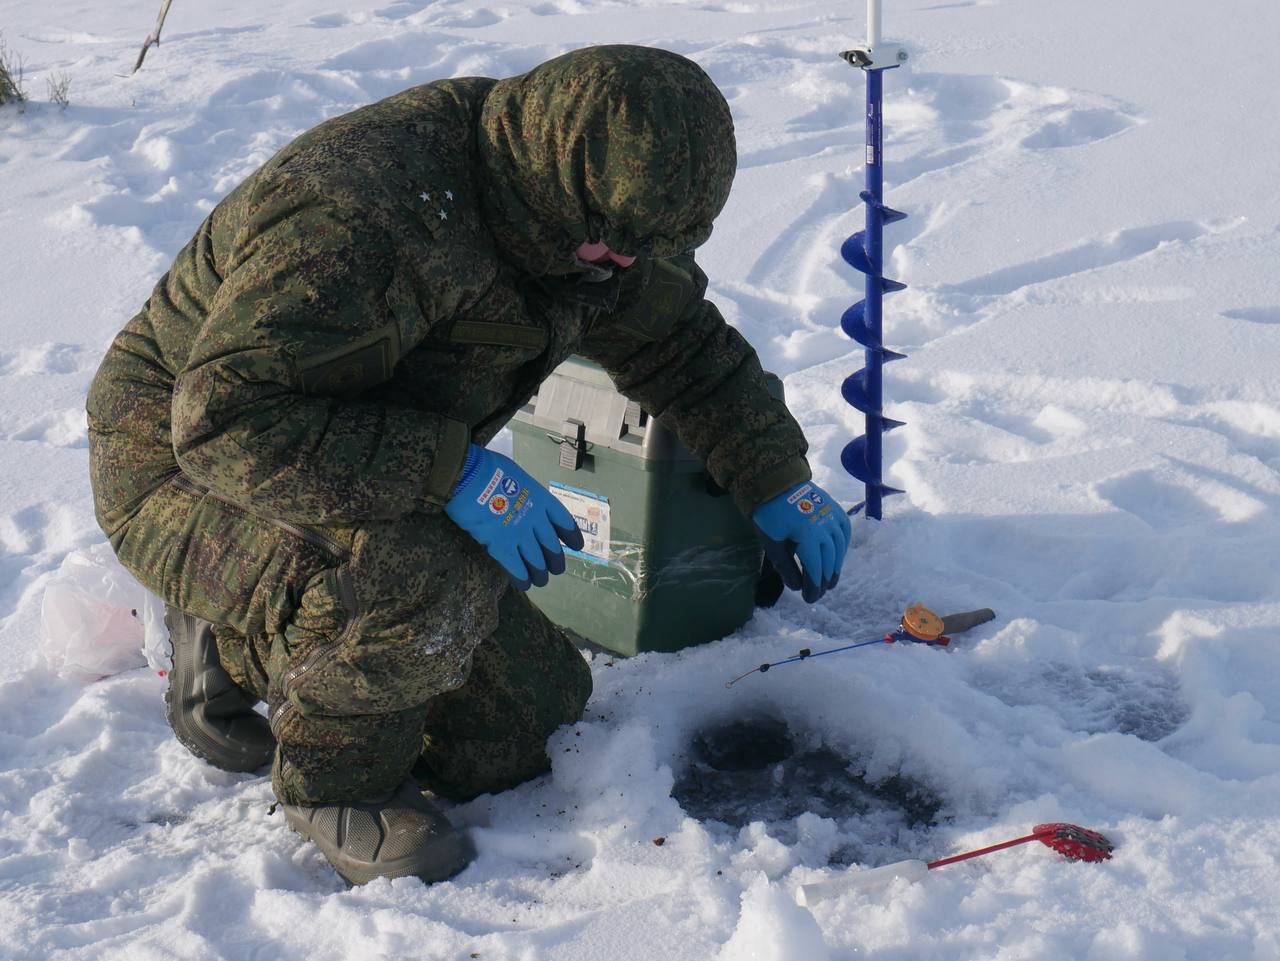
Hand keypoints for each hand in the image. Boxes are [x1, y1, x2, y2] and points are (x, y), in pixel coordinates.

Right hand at [445, 445, 583, 589]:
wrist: (468, 476)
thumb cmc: (487, 468)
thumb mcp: (516, 475)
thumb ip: (523, 491)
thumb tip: (519, 496)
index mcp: (541, 498)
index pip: (563, 520)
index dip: (571, 534)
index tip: (577, 545)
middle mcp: (535, 519)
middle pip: (551, 545)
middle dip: (555, 559)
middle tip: (556, 569)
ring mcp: (519, 534)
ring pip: (536, 560)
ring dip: (540, 573)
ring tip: (541, 581)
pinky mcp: (501, 546)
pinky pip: (515, 567)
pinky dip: (521, 577)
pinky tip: (524, 585)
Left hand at [752, 481, 850, 602]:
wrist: (777, 482)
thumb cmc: (770, 514)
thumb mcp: (773, 543)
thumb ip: (786, 566)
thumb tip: (798, 587)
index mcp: (808, 535)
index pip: (815, 569)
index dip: (813, 587)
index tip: (809, 600)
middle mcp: (826, 527)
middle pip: (829, 561)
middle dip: (824, 581)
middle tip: (818, 594)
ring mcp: (833, 517)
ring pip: (839, 549)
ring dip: (835, 567)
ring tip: (829, 581)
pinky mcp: (836, 510)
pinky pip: (844, 533)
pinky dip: (842, 548)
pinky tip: (837, 557)